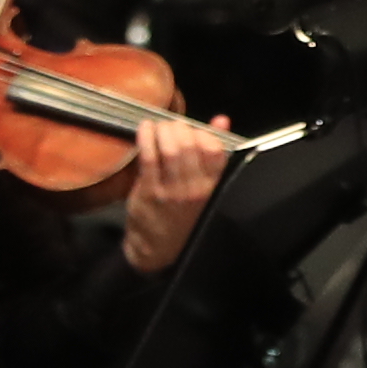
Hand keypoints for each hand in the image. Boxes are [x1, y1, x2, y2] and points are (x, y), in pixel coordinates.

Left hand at [119, 114, 230, 272]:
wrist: (158, 246)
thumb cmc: (181, 212)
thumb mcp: (204, 186)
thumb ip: (213, 152)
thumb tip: (221, 120)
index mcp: (211, 186)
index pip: (215, 149)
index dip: (203, 132)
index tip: (193, 130)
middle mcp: (195, 189)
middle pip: (190, 145)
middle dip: (179, 128)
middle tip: (172, 126)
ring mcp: (172, 191)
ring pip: (170, 149)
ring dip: (163, 131)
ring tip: (158, 127)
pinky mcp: (150, 192)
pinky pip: (149, 158)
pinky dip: (146, 138)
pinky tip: (145, 129)